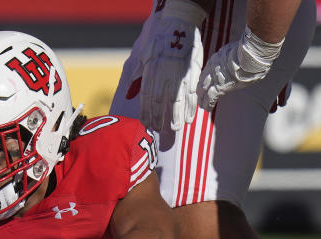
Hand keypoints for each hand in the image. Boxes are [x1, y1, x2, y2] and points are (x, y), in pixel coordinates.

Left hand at [139, 1, 204, 130]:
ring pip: (176, 100)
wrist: (179, 25)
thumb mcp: (144, 57)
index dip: (146, 112)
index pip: (146, 97)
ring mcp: (179, 75)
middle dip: (158, 118)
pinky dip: (191, 107)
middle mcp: (164, 75)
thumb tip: (128, 95)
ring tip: (174, 129)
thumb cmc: (160, 42)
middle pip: (160, 102)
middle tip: (157, 130)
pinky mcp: (192, 73)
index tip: (145, 124)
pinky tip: (189, 118)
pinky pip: (191, 94)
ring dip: (175, 116)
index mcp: (151, 72)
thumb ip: (137, 77)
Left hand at [198, 27, 282, 110]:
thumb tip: (235, 56)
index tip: (204, 84)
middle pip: (202, 82)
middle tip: (200, 96)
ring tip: (202, 105)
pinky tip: (208, 108)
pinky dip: (208, 104)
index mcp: (215, 60)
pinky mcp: (219, 88)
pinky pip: (210, 98)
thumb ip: (229, 56)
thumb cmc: (247, 51)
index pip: (206, 72)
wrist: (249, 56)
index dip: (204, 80)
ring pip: (204, 91)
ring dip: (202, 99)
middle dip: (200, 90)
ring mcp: (214, 79)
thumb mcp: (233, 50)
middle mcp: (212, 69)